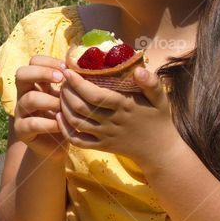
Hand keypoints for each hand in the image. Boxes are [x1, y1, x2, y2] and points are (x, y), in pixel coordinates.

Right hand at [13, 56, 67, 158]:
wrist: (56, 146)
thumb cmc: (65, 117)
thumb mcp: (67, 98)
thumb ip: (70, 84)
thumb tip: (86, 68)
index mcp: (35, 83)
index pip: (33, 61)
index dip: (49, 61)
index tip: (66, 69)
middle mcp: (24, 94)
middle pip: (21, 73)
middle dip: (42, 73)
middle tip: (61, 79)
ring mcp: (20, 112)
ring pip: (29, 98)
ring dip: (51, 101)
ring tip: (64, 107)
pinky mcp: (21, 130)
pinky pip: (32, 123)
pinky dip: (50, 123)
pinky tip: (62, 124)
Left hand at [57, 65, 178, 164]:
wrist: (160, 150)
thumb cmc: (158, 118)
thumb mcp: (161, 98)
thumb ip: (151, 82)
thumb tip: (138, 70)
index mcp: (125, 107)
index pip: (95, 95)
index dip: (78, 83)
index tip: (68, 71)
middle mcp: (112, 122)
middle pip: (81, 108)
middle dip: (66, 92)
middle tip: (62, 80)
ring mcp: (105, 136)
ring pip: (76, 123)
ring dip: (63, 107)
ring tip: (59, 93)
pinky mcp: (101, 146)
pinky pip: (77, 141)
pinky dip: (64, 130)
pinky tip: (58, 116)